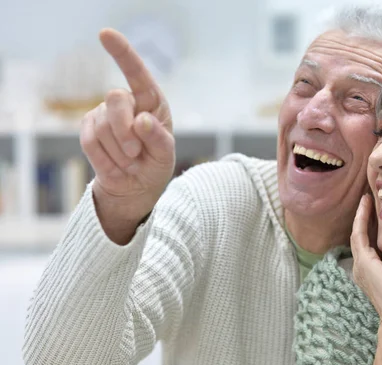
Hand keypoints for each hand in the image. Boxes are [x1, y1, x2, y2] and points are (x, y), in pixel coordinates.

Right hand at [81, 28, 174, 232]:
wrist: (135, 187)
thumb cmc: (155, 165)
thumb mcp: (165, 155)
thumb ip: (158, 138)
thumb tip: (141, 120)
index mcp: (151, 102)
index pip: (137, 73)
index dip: (121, 52)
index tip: (105, 34)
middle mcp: (127, 102)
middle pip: (116, 100)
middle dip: (126, 131)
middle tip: (137, 153)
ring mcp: (104, 114)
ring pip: (103, 127)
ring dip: (119, 152)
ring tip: (130, 162)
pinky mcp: (88, 129)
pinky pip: (90, 142)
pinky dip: (106, 160)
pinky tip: (117, 166)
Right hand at [350, 194, 381, 322]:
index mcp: (374, 272)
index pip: (373, 245)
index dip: (375, 228)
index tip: (381, 212)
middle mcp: (363, 267)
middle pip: (363, 236)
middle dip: (366, 217)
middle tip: (371, 199)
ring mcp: (361, 264)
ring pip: (358, 232)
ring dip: (362, 214)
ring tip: (367, 197)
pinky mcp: (363, 260)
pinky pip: (359, 233)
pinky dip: (361, 218)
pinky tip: (365, 204)